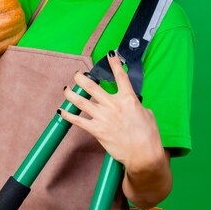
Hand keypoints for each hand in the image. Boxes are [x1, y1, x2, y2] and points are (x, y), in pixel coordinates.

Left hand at [59, 51, 165, 173]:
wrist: (144, 155)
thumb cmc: (149, 136)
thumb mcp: (147, 114)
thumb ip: (136, 105)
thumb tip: (131, 103)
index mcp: (128, 99)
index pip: (120, 76)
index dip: (114, 63)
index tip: (110, 54)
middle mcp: (114, 105)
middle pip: (92, 86)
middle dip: (82, 78)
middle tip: (77, 74)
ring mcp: (103, 117)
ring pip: (82, 101)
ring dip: (71, 94)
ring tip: (66, 89)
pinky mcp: (97, 130)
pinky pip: (78, 121)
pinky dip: (68, 115)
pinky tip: (61, 111)